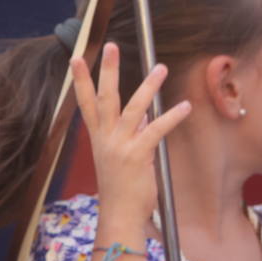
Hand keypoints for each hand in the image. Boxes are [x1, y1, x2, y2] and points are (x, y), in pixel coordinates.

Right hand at [71, 45, 189, 229]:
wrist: (120, 215)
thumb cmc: (122, 186)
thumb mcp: (120, 155)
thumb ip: (130, 132)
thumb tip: (143, 114)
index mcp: (98, 137)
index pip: (86, 102)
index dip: (80, 80)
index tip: (76, 57)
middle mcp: (105, 138)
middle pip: (104, 97)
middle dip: (106, 70)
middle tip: (110, 45)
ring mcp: (120, 146)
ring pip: (133, 108)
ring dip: (148, 86)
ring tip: (161, 68)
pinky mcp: (137, 155)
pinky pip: (156, 130)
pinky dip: (172, 116)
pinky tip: (185, 106)